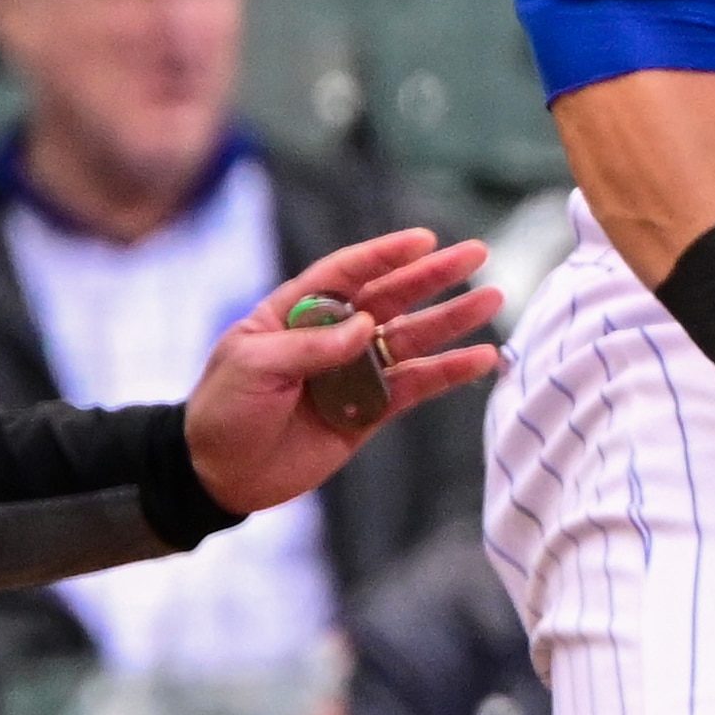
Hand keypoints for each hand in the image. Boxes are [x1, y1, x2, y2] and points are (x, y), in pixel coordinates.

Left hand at [184, 230, 506, 513]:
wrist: (221, 475)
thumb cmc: (223, 410)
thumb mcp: (251, 367)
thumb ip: (310, 345)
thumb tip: (368, 327)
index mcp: (294, 313)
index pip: (344, 274)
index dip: (383, 255)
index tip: (424, 239)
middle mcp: (332, 336)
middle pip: (391, 299)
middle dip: (433, 277)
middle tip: (477, 255)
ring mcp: (355, 372)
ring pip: (412, 339)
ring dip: (452, 320)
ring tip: (494, 298)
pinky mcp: (372, 409)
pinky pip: (417, 385)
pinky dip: (450, 372)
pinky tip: (482, 358)